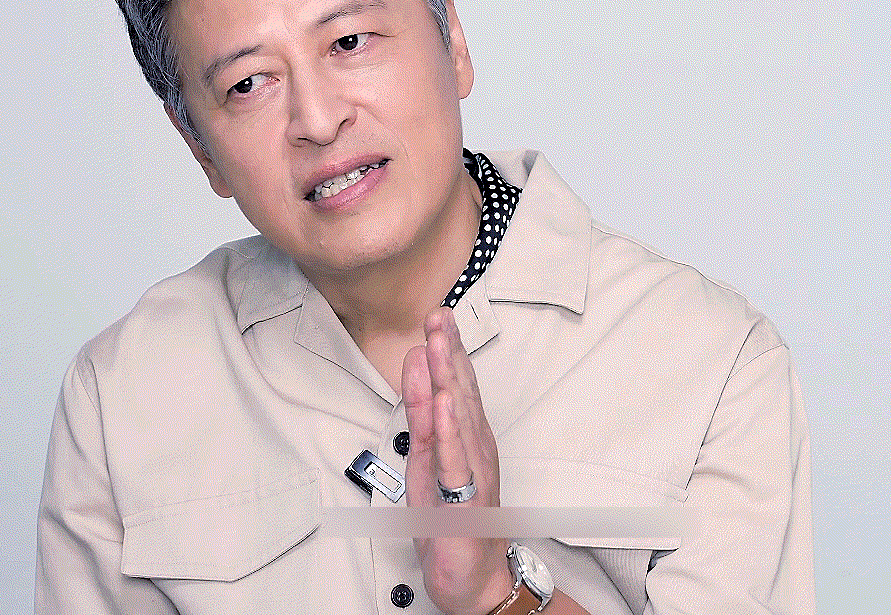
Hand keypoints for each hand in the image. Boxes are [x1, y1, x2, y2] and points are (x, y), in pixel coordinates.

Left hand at [402, 307, 513, 614]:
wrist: (470, 575)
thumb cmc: (450, 517)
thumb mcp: (426, 456)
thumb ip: (422, 411)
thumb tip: (415, 366)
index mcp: (467, 435)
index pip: (457, 384)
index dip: (448, 349)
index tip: (438, 315)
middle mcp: (475, 446)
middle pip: (460, 392)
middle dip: (448, 352)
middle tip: (439, 315)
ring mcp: (472, 471)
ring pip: (459, 418)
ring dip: (448, 378)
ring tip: (438, 344)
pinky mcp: (463, 498)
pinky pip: (455, 460)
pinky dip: (451, 431)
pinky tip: (446, 405)